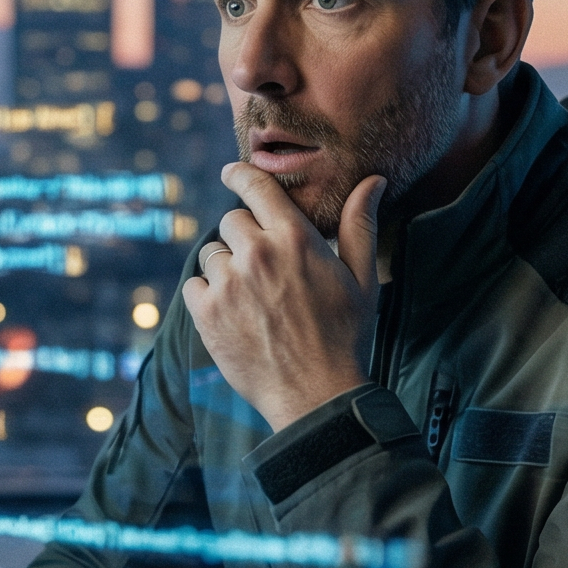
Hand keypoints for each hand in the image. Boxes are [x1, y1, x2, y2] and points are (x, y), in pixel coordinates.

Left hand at [184, 162, 382, 433]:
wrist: (316, 395)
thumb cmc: (346, 336)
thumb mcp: (362, 279)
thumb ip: (360, 225)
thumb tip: (373, 181)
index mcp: (295, 238)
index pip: (256, 187)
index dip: (239, 174)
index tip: (230, 172)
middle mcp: (257, 254)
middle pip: (231, 221)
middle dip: (245, 237)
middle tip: (264, 268)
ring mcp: (228, 284)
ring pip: (212, 254)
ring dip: (227, 269)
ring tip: (253, 299)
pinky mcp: (206, 313)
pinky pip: (194, 286)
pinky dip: (207, 296)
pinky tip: (233, 315)